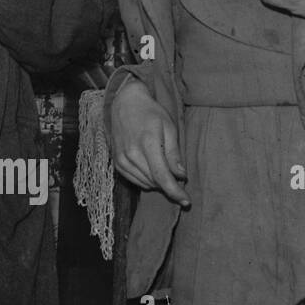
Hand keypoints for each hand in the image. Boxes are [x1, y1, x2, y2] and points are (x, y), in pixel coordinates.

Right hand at [109, 78, 188, 207]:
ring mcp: (121, 158)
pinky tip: (152, 171)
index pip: (162, 176)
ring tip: (165, 170)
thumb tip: (181, 175)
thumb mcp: (169, 128)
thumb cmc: (150, 113)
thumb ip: (174, 153)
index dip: (175, 192)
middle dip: (169, 185)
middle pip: (154, 182)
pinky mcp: (117, 161)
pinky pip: (134, 180)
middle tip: (179, 177)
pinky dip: (146, 180)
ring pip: (144, 183)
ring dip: (158, 183)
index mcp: (147, 143)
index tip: (187, 201)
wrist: (125, 103)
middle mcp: (131, 154)